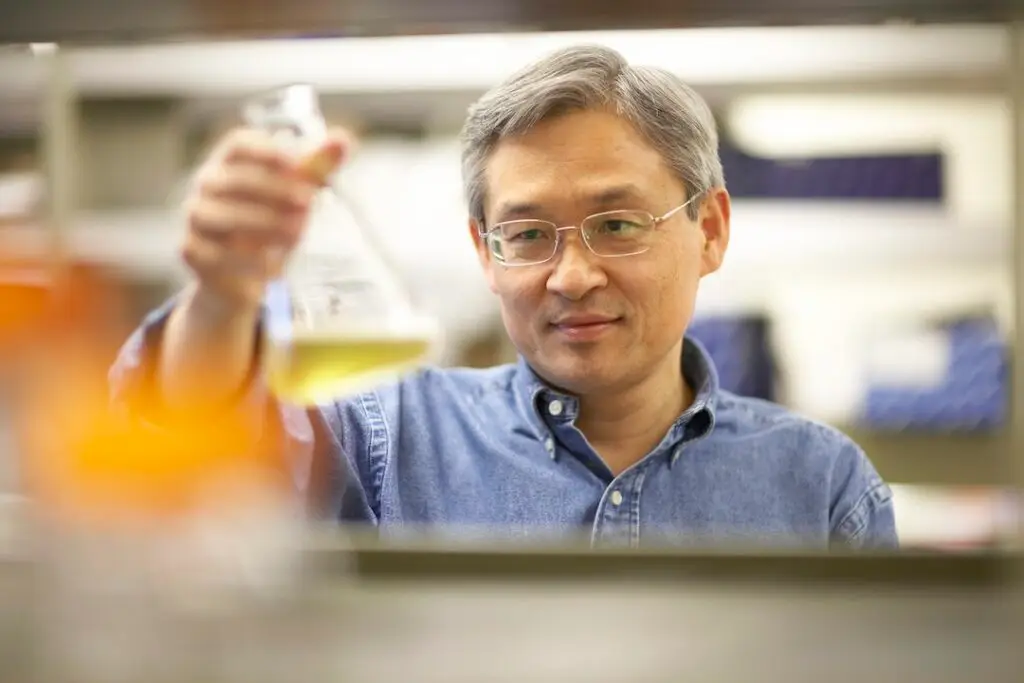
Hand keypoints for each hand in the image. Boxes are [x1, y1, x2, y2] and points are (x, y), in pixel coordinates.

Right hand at [180, 127, 348, 318]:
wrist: (243, 274)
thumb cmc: (270, 224)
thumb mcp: (296, 196)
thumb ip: (317, 168)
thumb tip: (343, 140)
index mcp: (230, 163)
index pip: (239, 144)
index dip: (264, 149)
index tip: (294, 161)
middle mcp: (207, 185)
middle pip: (234, 180)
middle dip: (274, 190)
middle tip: (308, 202)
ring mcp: (196, 218)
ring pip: (224, 218)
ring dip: (264, 225)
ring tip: (297, 234)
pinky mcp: (192, 251)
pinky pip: (218, 255)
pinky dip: (249, 261)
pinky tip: (274, 266)